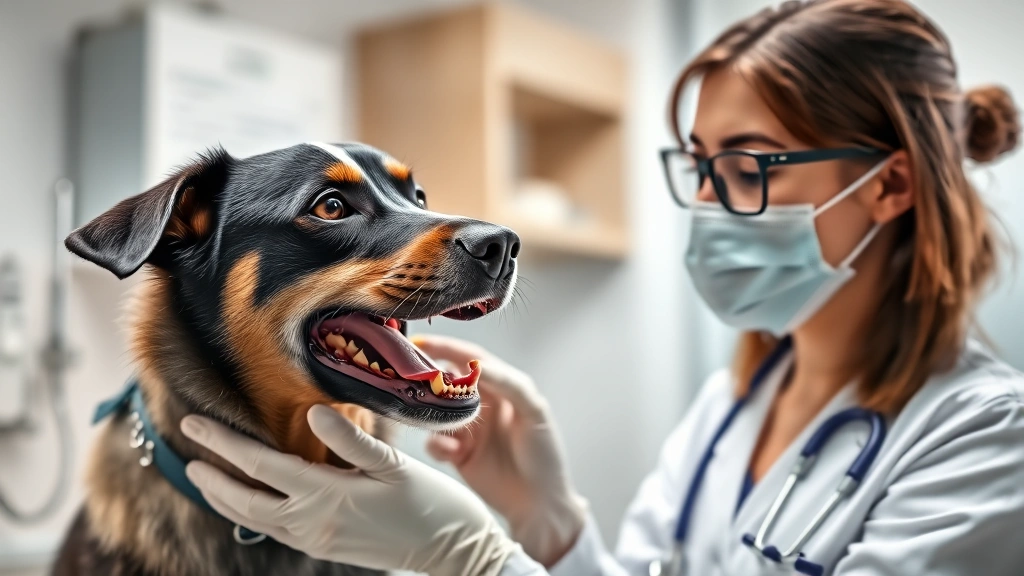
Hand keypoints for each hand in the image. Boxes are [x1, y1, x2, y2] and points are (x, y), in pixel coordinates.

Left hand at [181, 405, 515, 575]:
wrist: (454, 553)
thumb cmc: (431, 504)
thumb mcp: (395, 464)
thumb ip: (352, 439)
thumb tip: (312, 413)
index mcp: (327, 497)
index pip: (261, 466)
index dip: (224, 444)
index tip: (195, 424)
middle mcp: (312, 523)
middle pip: (244, 499)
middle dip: (212, 472)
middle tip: (188, 443)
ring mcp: (316, 540)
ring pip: (253, 519)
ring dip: (224, 496)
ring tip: (204, 474)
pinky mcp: (324, 547)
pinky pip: (274, 529)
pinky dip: (249, 512)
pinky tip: (248, 500)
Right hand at [414, 335, 586, 566]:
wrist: (539, 504)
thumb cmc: (544, 454)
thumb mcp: (534, 411)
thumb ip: (508, 383)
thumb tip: (476, 365)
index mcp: (502, 388)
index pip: (471, 359)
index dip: (447, 348)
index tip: (421, 343)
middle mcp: (483, 404)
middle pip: (448, 382)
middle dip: (430, 381)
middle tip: (413, 380)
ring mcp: (468, 429)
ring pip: (437, 411)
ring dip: (433, 414)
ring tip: (438, 422)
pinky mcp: (457, 454)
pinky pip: (435, 441)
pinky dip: (437, 443)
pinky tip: (451, 452)